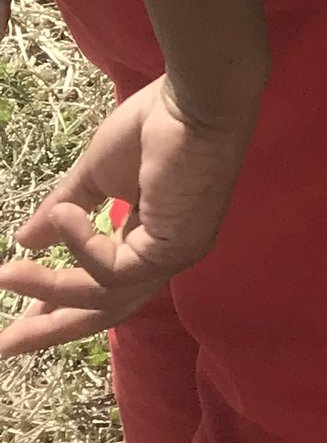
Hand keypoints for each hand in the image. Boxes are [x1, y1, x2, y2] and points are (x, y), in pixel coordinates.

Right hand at [0, 76, 255, 353]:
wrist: (192, 99)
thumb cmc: (153, 125)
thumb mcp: (96, 176)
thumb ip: (63, 211)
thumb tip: (25, 240)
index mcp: (149, 236)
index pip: (104, 286)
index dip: (60, 303)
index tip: (21, 317)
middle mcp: (165, 254)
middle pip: (106, 310)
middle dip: (53, 328)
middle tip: (5, 344)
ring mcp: (173, 256)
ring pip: (104, 297)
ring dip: (51, 290)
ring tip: (8, 275)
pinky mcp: (173, 249)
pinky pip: (114, 270)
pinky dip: (81, 249)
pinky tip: (62, 218)